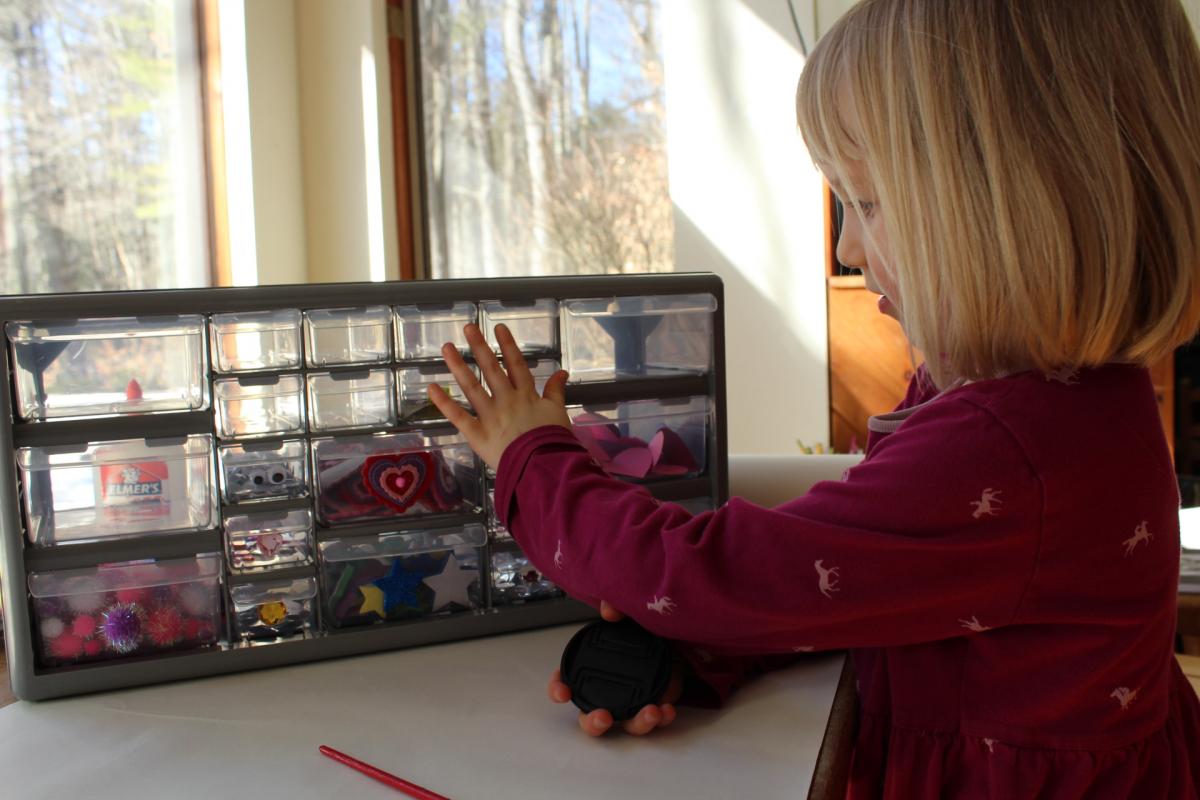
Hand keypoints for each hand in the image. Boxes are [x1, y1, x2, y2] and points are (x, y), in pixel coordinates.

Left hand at [431, 323, 570, 469]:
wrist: (543, 466)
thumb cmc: (553, 441)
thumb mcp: (559, 412)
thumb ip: (556, 391)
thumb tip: (561, 372)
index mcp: (526, 395)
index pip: (516, 365)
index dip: (508, 345)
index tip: (498, 327)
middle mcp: (506, 400)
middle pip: (491, 370)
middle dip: (479, 347)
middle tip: (468, 328)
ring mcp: (490, 416)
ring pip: (472, 387)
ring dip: (458, 366)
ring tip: (447, 348)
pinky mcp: (477, 434)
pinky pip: (458, 416)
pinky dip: (444, 403)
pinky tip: (432, 387)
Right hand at [547, 601, 683, 735]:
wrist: (674, 637)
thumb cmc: (643, 629)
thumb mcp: (630, 616)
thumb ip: (618, 609)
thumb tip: (609, 611)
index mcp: (593, 668)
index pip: (565, 680)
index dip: (557, 688)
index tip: (563, 694)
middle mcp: (608, 691)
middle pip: (590, 718)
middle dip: (593, 722)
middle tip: (603, 717)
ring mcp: (632, 702)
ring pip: (626, 724)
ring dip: (637, 723)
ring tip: (652, 712)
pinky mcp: (656, 704)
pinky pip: (656, 720)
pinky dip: (662, 718)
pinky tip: (667, 709)